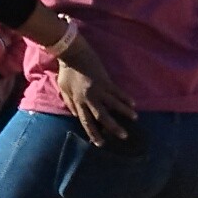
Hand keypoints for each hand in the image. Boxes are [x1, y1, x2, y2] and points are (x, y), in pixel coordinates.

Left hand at [48, 28, 138, 148]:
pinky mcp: (106, 80)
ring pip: (114, 104)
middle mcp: (90, 98)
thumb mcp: (64, 90)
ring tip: (134, 118)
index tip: (100, 143)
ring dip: (124, 112)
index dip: (94, 133)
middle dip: (113, 127)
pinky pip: (118, 92)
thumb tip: (76, 116)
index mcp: (78, 102)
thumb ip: (70, 104)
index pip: (86, 122)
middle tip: (123, 136)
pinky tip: (133, 104)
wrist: (73, 54)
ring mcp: (99, 89)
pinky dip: (125, 98)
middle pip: (102, 116)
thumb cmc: (66, 72)